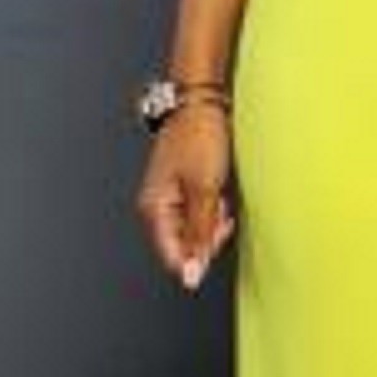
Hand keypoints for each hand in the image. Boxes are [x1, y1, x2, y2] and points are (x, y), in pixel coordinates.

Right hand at [136, 104, 237, 290]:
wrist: (202, 103)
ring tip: (220, 199)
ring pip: (194, 233)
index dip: (198, 259)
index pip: (172, 257)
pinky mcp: (184, 191)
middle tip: (222, 216)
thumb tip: (191, 274)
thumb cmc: (200, 138)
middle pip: (184, 247)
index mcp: (154, 209)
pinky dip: (213, 212)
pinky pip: (199, 216)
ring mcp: (170, 199)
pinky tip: (220, 196)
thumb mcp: (205, 190)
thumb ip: (199, 235)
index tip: (217, 243)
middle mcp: (157, 207)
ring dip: (212, 225)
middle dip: (207, 239)